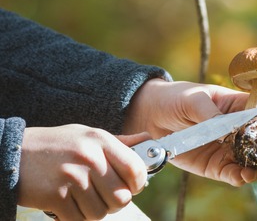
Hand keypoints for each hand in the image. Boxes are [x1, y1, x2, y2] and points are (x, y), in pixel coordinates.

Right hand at [18, 124, 148, 220]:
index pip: (135, 169)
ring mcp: (72, 177)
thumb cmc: (59, 144)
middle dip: (116, 202)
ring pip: (101, 212)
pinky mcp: (55, 196)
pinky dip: (77, 217)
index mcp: (100, 140)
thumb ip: (120, 142)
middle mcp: (89, 158)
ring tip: (84, 197)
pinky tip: (70, 203)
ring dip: (95, 210)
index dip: (138, 183)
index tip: (132, 186)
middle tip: (106, 195)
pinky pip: (79, 220)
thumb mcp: (89, 135)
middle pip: (121, 197)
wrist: (16, 152)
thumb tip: (149, 141)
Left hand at [124, 79, 256, 186]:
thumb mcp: (193, 98)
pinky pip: (234, 174)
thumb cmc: (176, 98)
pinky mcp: (217, 166)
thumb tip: (226, 130)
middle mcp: (241, 129)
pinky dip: (242, 177)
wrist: (152, 116)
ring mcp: (230, 149)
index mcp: (240, 106)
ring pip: (255, 161)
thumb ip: (210, 113)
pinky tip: (243, 176)